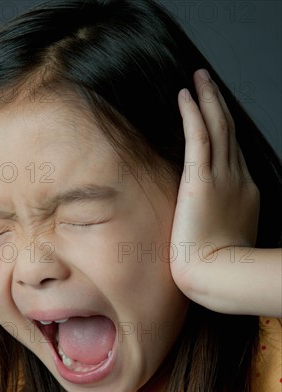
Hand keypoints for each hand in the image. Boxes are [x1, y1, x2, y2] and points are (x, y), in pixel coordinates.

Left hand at [170, 68, 259, 302]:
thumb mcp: (227, 238)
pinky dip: (193, 113)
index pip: (234, 154)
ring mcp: (221, 177)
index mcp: (244, 193)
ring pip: (218, 127)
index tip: (215, 116)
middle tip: (208, 82)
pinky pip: (199, 136)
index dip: (225, 131)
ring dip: (208, 99)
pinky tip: (185, 95)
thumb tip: (208, 219)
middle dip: (219, 105)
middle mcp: (237, 179)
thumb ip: (222, 220)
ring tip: (199, 77)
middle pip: (230, 133)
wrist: (215, 275)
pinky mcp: (201, 180)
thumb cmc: (217, 266)